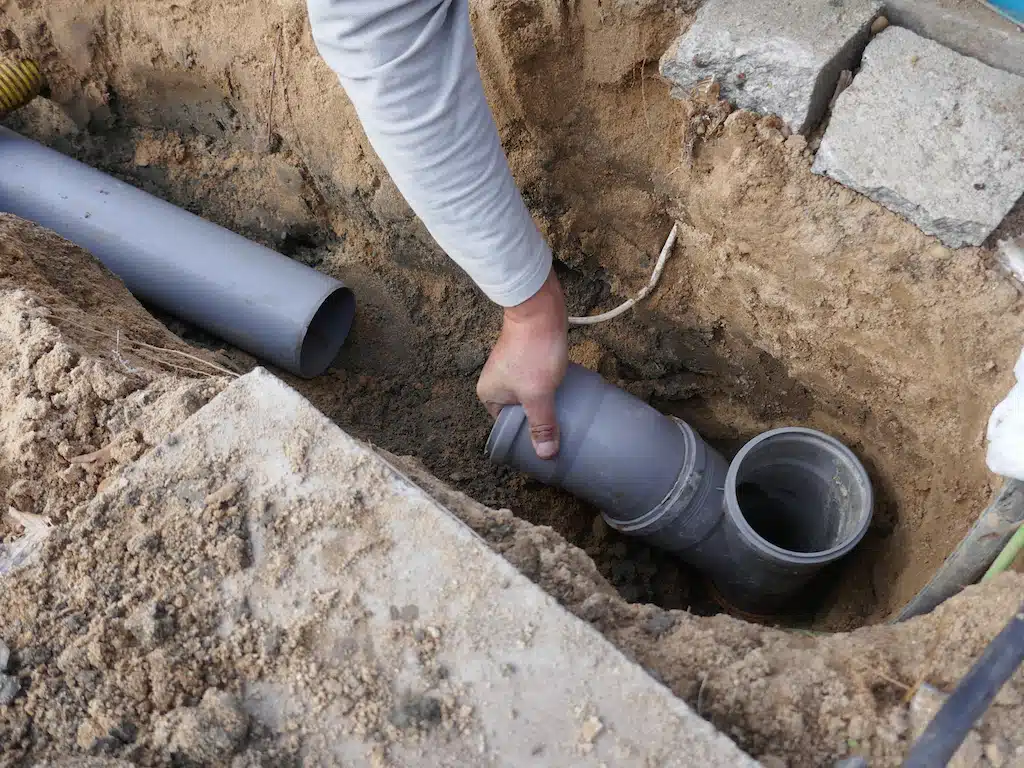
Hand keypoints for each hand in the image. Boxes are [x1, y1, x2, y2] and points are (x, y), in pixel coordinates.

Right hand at [477, 268, 567, 458]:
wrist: (539, 309)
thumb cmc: (534, 352)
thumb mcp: (538, 394)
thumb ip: (542, 424)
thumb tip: (546, 455)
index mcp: (489, 394)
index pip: (506, 426)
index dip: (525, 436)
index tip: (546, 444)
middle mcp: (495, 382)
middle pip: (519, 412)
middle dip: (538, 420)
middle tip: (560, 432)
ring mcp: (511, 368)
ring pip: (531, 396)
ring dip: (547, 404)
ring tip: (566, 415)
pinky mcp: (527, 357)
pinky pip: (538, 382)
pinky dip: (550, 389)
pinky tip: (566, 394)